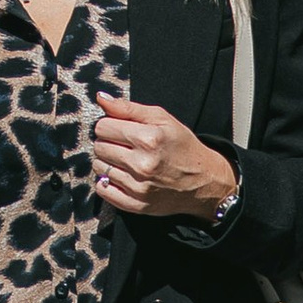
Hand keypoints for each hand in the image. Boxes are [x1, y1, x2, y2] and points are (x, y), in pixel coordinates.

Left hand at [92, 90, 238, 220]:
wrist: (204, 182)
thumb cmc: (183, 147)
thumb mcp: (162, 119)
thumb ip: (128, 108)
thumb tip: (101, 98)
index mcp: (149, 139)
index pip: (103, 127)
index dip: (109, 125)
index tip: (120, 129)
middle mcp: (142, 164)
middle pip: (99, 147)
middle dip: (108, 143)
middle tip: (125, 145)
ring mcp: (138, 187)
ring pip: (99, 167)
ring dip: (108, 162)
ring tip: (126, 160)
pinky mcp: (135, 204)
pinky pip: (102, 189)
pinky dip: (106, 182)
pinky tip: (122, 176)